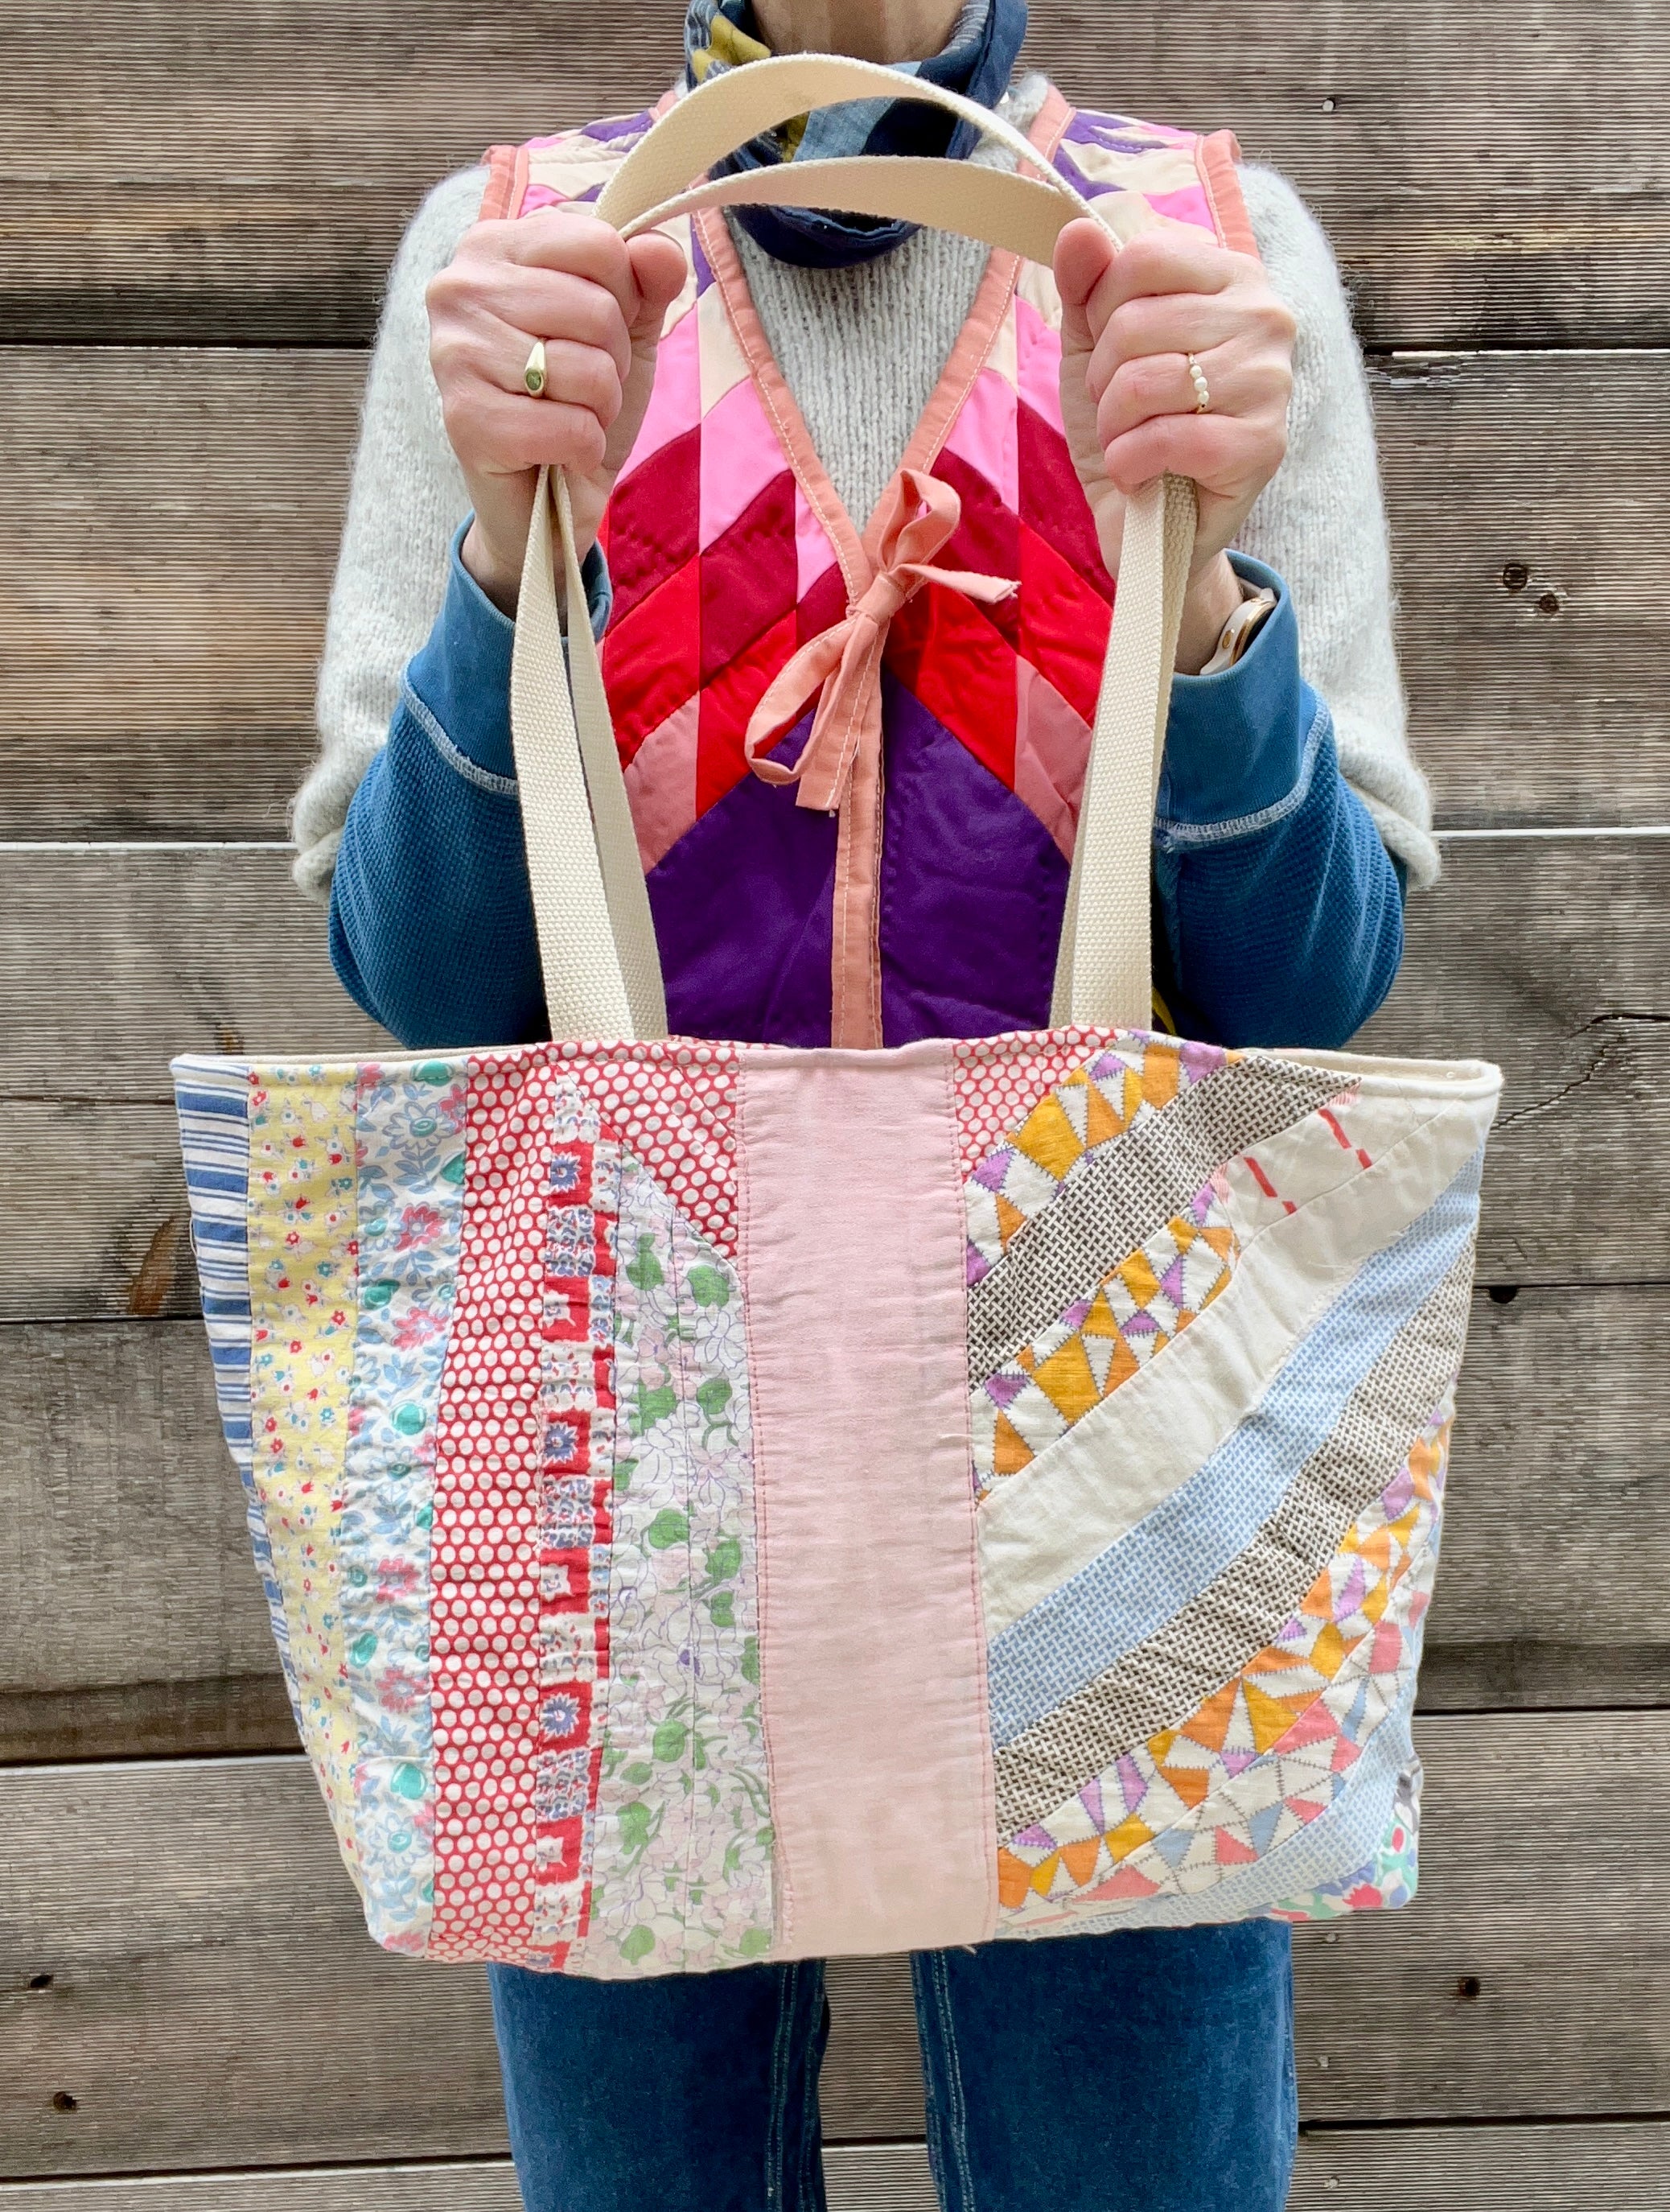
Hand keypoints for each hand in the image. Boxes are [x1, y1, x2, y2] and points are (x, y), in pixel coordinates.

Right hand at [425, 210, 687, 614]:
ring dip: (600, 408)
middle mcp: (459, 287)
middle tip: (584, 388)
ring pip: (586, 368)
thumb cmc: (576, 401)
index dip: (625, 298)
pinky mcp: (465, 419)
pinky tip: (559, 452)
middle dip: (613, 361)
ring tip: (570, 416)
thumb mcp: (625, 330)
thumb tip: (662, 251)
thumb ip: (647, 280)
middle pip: (597, 308)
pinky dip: (583, 448)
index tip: (597, 333)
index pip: (598, 242)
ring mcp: (453, 352)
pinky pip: (570, 426)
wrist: (544, 500)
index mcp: (494, 245)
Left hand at [1054, 219, 1295, 672]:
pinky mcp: (1264, 445)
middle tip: (1119, 411)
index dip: (1102, 310)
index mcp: (1232, 277)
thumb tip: (1077, 228)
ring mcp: (1272, 381)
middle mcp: (1266, 317)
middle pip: (1137, 320)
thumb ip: (1086, 285)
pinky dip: (1132, 462)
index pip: (1144, 257)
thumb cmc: (1131, 427)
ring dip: (1115, 423)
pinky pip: (1168, 437)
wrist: (1149, 524)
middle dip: (1104, 378)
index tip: (1109, 352)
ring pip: (1148, 379)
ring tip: (1129, 441)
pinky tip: (1141, 473)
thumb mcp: (1095, 349)